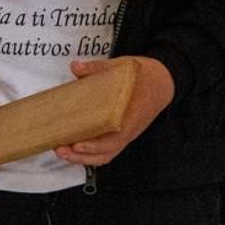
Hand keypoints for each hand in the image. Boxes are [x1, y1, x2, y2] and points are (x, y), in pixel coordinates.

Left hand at [54, 56, 173, 167]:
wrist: (163, 82)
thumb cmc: (145, 76)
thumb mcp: (123, 66)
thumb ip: (98, 68)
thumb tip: (76, 67)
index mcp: (131, 115)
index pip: (114, 138)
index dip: (95, 145)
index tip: (78, 144)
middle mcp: (129, 130)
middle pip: (106, 153)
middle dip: (82, 155)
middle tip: (61, 149)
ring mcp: (126, 134)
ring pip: (105, 155)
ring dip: (84, 158)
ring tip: (64, 152)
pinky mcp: (122, 134)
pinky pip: (107, 150)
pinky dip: (91, 154)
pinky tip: (75, 149)